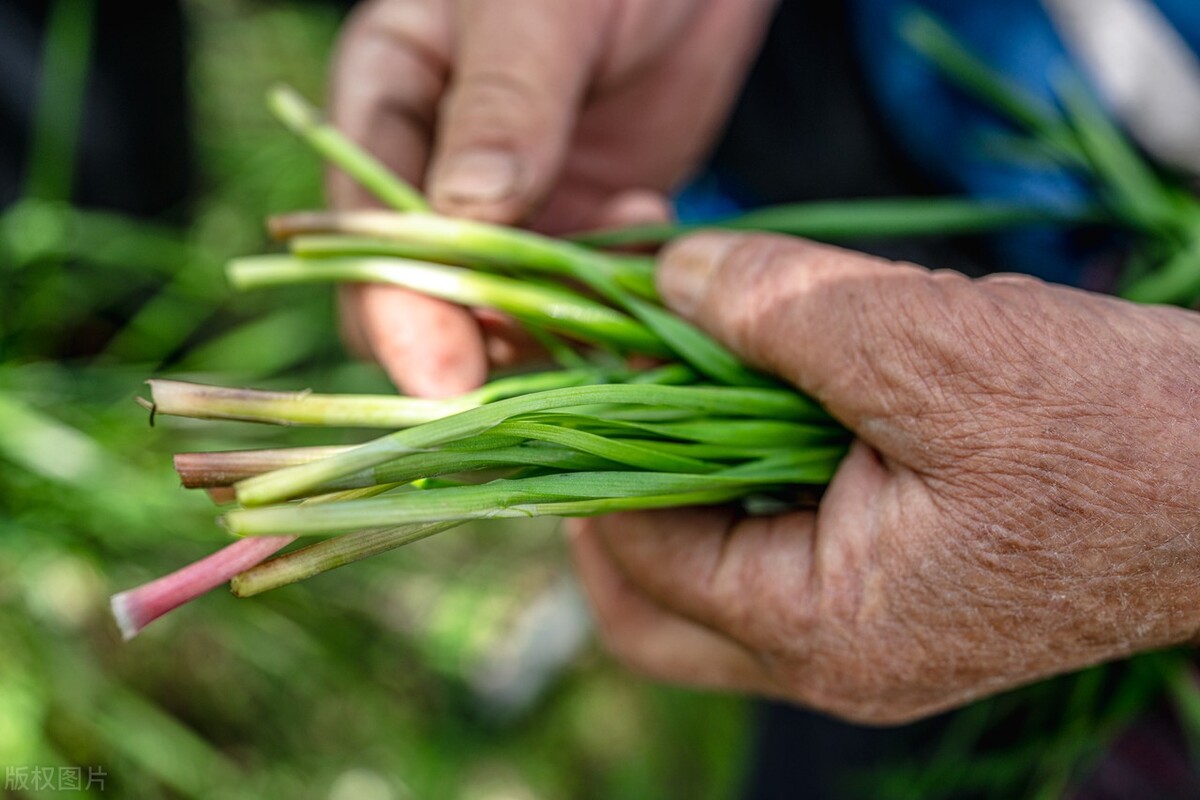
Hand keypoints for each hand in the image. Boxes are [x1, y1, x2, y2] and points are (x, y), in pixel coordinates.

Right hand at [328, 0, 773, 395]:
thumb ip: (502, 102)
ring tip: (620, 295)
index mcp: (389, 102)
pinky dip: (619, 292)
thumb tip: (468, 212)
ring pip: (512, 309)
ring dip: (561, 326)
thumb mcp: (540, 6)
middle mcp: (441, 167)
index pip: (362, 230)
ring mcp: (518, 200)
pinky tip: (658, 235)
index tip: (439, 375)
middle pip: (427, 293)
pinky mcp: (588, 217)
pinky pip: (590, 289)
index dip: (394, 310)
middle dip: (476, 346)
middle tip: (540, 386)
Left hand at [570, 231, 1199, 723]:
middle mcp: (833, 657)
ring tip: (679, 383)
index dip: (596, 449)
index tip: (589, 353)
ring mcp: (868, 633)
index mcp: (825, 627)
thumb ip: (777, 310)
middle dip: (612, 499)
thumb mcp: (930, 343)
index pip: (641, 553)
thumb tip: (668, 278)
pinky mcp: (900, 593)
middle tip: (605, 398)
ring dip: (679, 481)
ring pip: (711, 577)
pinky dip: (743, 479)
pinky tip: (761, 398)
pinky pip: (779, 549)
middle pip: (653, 607)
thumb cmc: (1114, 429)